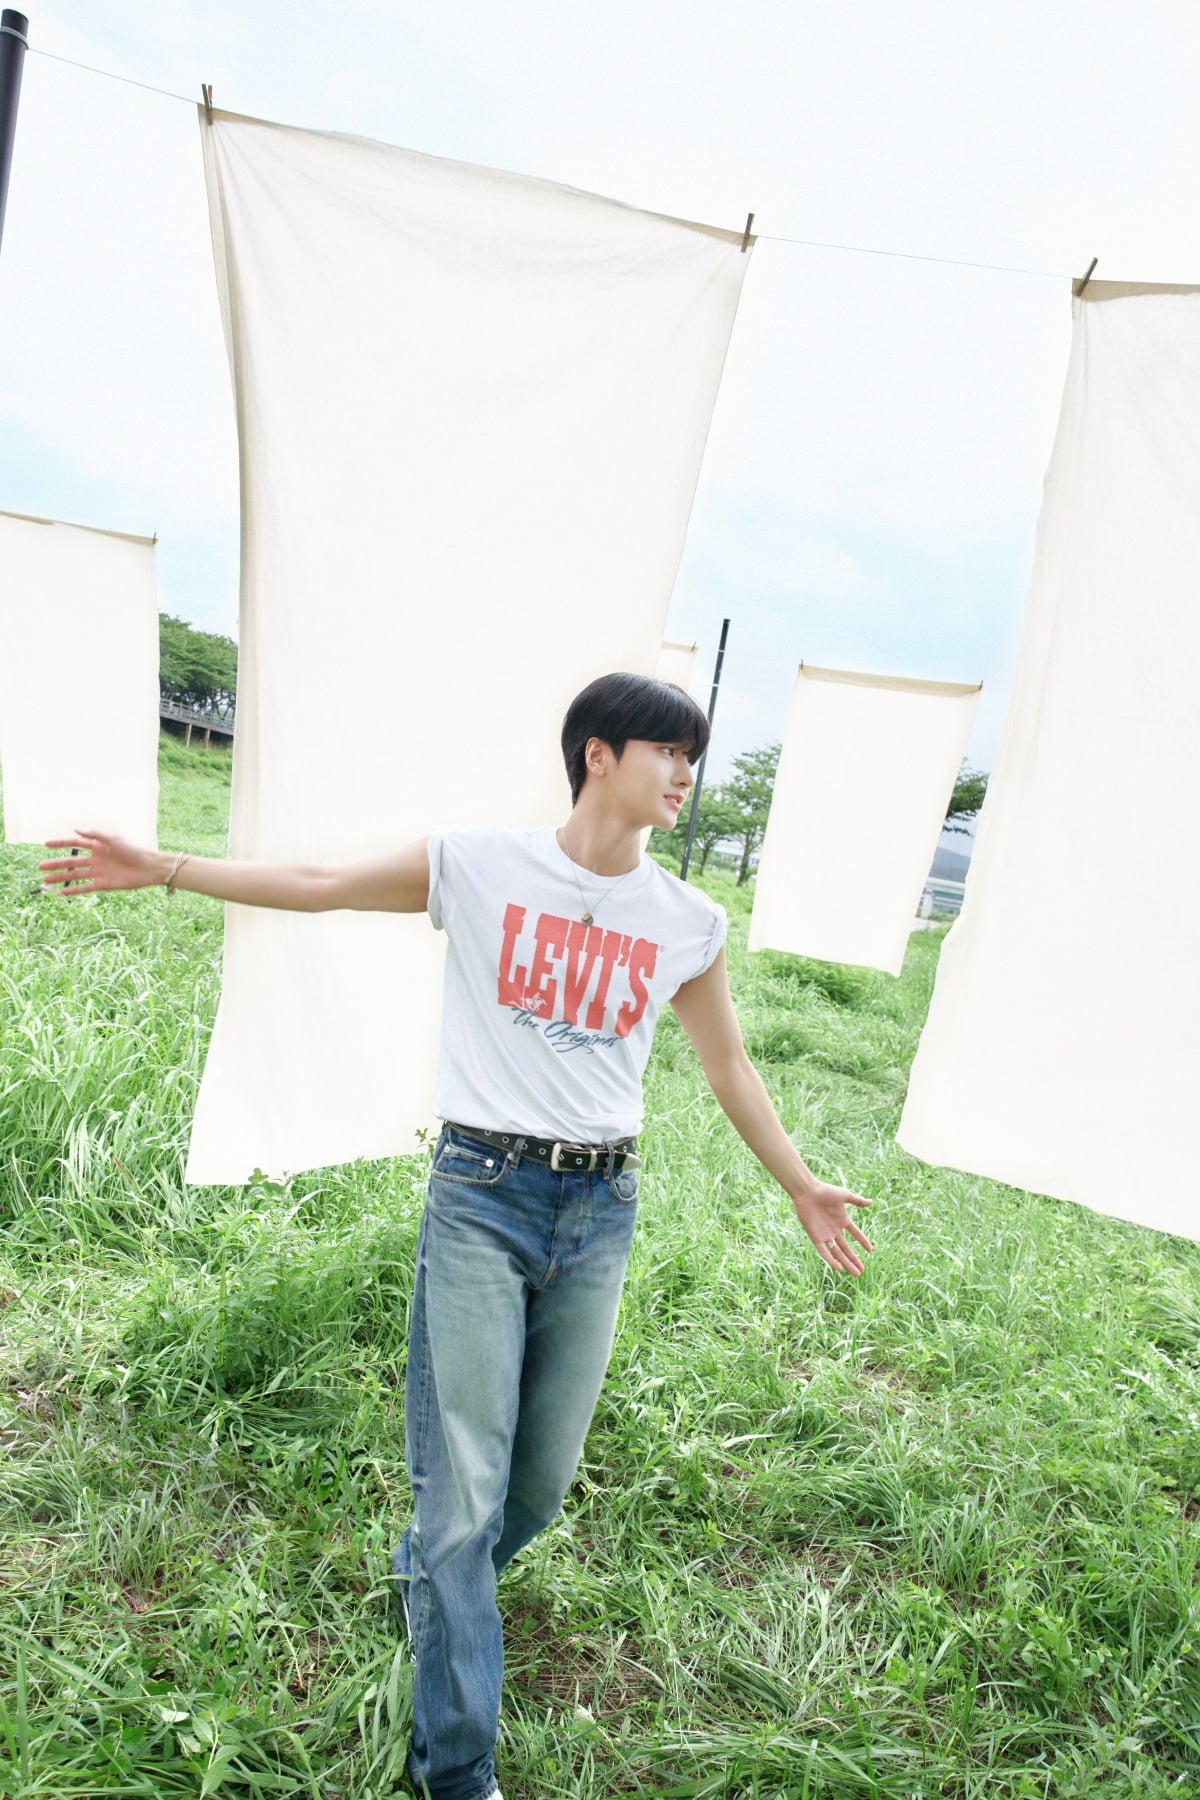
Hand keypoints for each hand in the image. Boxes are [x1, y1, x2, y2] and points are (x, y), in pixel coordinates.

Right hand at [38, 829, 162, 896]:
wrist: (149, 867)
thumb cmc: (134, 850)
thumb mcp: (114, 838)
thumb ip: (95, 834)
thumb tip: (76, 829)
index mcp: (98, 846)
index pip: (74, 844)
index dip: (60, 844)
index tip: (45, 844)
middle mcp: (96, 859)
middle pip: (71, 861)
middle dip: (55, 864)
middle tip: (40, 867)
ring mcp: (99, 872)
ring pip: (75, 875)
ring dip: (60, 878)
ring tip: (45, 880)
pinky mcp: (104, 884)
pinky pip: (85, 888)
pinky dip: (74, 891)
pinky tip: (61, 893)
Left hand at [792, 1181, 873, 1275]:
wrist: (807, 1192)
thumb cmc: (825, 1191)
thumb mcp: (844, 1195)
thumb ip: (857, 1200)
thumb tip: (871, 1202)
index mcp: (842, 1220)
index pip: (855, 1233)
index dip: (862, 1241)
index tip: (870, 1250)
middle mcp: (834, 1229)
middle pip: (846, 1248)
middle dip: (854, 1260)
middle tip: (861, 1270)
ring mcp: (825, 1234)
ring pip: (837, 1253)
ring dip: (846, 1263)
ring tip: (855, 1273)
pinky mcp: (815, 1237)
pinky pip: (823, 1251)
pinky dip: (831, 1260)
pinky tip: (839, 1268)